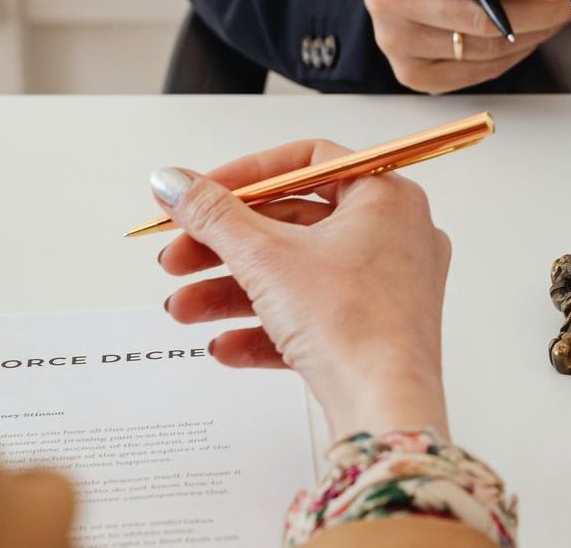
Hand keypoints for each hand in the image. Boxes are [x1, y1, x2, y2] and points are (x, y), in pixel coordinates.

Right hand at [151, 141, 452, 439]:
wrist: (386, 407)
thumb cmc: (352, 323)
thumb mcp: (265, 258)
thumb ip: (213, 215)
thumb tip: (173, 181)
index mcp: (387, 198)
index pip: (308, 163)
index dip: (246, 175)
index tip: (201, 194)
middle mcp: (397, 235)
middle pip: (294, 223)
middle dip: (226, 245)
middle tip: (177, 257)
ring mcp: (390, 285)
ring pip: (298, 275)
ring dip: (233, 290)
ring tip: (182, 308)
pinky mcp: (377, 331)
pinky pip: (315, 317)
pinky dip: (268, 326)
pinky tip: (224, 345)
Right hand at [366, 0, 570, 92]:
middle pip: (480, 17)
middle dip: (537, 11)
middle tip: (570, 2)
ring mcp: (394, 40)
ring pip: (484, 48)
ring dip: (531, 34)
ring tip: (553, 17)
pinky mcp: (410, 73)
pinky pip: (478, 70)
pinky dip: (512, 55)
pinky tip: (528, 36)